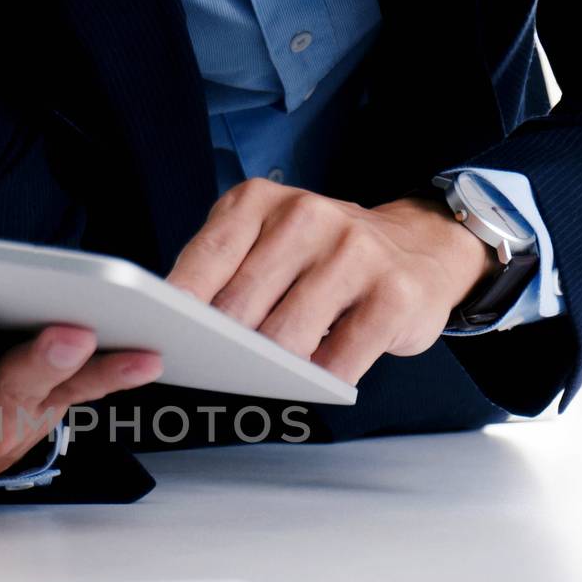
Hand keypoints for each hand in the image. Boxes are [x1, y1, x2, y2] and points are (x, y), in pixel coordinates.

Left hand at [166, 179, 494, 384]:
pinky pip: (339, 360)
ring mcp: (354, 254)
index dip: (178, 306)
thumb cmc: (324, 255)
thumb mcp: (266, 241)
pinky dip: (320, 380)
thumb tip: (176, 331)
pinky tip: (316, 377)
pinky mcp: (393, 296)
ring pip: (285, 338)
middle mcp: (308, 217)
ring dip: (271, 368)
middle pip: (239, 306)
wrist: (422, 247)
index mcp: (261, 201)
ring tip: (267, 375)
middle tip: (215, 369)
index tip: (160, 337)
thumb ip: (223, 272)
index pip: (206, 257)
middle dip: (222, 347)